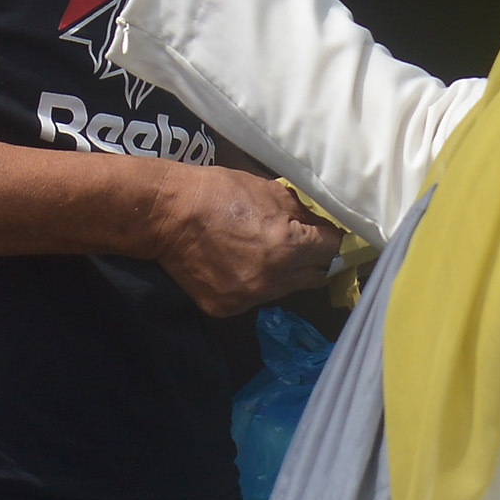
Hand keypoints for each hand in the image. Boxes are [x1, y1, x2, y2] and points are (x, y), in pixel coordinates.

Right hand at [151, 162, 342, 316]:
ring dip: (286, 273)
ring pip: (287, 289)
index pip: (331, 248)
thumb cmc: (219, 193)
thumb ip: (302, 212)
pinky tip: (241, 264)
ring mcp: (249, 298)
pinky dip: (256, 283)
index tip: (325, 231)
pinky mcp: (227, 308)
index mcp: (288, 246)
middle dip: (314, 258)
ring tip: (267, 252)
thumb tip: (324, 225)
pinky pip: (256, 298)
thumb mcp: (269, 191)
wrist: (168, 215)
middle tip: (302, 243)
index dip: (330, 236)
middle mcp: (273, 279)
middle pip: (315, 275)